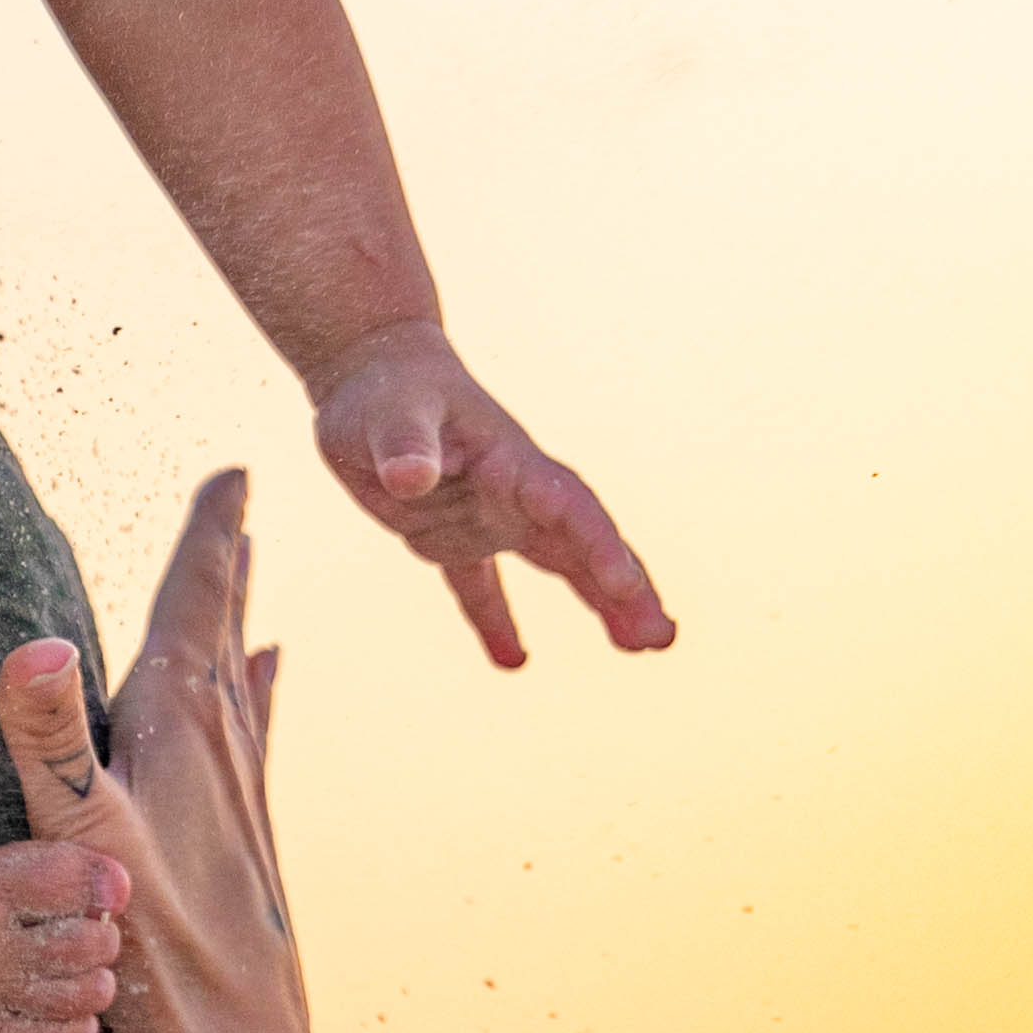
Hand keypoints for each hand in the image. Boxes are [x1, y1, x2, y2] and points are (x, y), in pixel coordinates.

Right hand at [0, 473, 311, 1032]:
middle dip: (227, 559)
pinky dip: (259, 687)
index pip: (200, 600)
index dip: (213, 532)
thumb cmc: (155, 946)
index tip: (237, 470)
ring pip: (246, 678)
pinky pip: (256, 731)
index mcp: (184, 724)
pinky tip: (271, 680)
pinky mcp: (250, 835)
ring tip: (249, 570)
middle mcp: (226, 746)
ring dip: (240, 618)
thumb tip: (34, 642)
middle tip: (239, 497)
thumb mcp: (79, 833)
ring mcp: (245, 791)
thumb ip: (49, 737)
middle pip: (227, 627)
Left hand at [307, 321, 671, 666]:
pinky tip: (511, 661)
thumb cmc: (386, 388)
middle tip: (660, 638)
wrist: (372, 370)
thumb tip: (410, 481)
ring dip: (600, 602)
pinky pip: (480, 586)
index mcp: (509, 462)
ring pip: (557, 564)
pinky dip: (495, 621)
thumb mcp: (390, 415)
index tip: (624, 585)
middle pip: (581, 544)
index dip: (598, 547)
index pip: (566, 508)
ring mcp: (490, 514)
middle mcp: (514, 492)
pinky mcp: (452, 532)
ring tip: (639, 645)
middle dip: (624, 589)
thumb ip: (406, 447)